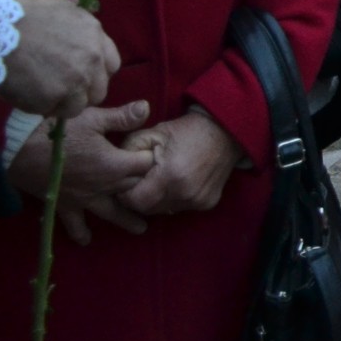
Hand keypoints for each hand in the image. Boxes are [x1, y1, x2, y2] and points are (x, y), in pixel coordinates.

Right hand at [0, 0, 119, 116]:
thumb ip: (85, 31)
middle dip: (83, 93)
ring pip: (80, 106)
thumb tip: (93, 44)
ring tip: (44, 95)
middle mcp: (93, 58)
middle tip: (62, 91)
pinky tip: (31, 97)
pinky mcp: (56, 96)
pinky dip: (45, 109)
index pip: (112, 66)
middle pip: (99, 90)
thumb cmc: (26, 19)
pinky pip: (56, 112)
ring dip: (64, 104)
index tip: (82, 77)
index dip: (96, 75)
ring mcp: (76, 79)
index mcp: (96, 36)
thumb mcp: (66, 12)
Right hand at [7, 99, 154, 243]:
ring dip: (126, 220)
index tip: (157, 156)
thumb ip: (122, 117)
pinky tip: (86, 240)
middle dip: (145, 188)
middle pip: (133, 189)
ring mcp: (85, 198)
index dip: (153, 159)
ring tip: (141, 229)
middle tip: (159, 194)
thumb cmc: (58, 131)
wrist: (20, 151)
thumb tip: (148, 108)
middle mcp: (104, 186)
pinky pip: (74, 223)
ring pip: (111, 212)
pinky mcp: (64, 204)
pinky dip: (80, 232)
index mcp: (116, 164)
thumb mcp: (92, 118)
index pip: (146, 165)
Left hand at [116, 108, 243, 218]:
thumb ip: (128, 149)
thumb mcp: (154, 133)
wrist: (227, 132)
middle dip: (139, 198)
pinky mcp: (207, 204)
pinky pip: (180, 208)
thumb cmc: (187, 130)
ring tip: (159, 181)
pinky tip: (177, 183)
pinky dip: (174, 199)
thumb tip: (114, 168)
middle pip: (147, 209)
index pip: (134, 201)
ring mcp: (198, 200)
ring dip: (157, 200)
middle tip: (141, 181)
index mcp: (170, 175)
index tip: (127, 182)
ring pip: (163, 211)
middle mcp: (185, 193)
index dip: (126, 194)